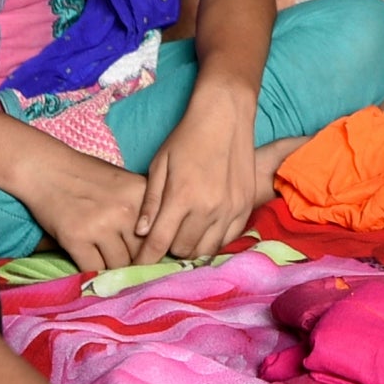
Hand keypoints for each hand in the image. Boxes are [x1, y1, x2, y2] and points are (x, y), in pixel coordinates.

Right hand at [16, 147, 149, 274]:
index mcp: (142, 193)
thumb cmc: (86, 176)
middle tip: (126, 261)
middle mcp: (125, 210)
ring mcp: (100, 225)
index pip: (159, 235)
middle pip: (141, 253)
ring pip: (119, 265)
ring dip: (113, 267)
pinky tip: (90, 261)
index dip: (153, 250)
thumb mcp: (123, 183)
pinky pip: (94, 268)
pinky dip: (93, 270)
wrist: (46, 168)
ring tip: (106, 258)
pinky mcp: (76, 238)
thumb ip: (142, 209)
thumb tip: (157, 245)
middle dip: (134, 261)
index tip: (148, 257)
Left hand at [135, 84, 258, 263]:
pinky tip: (205, 229)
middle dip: (169, 248)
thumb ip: (151, 201)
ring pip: (206, 250)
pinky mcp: (245, 207)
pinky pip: (228, 240)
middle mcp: (207, 208)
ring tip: (184, 234)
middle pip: (183, 250)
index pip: (159, 242)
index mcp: (181, 197)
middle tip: (164, 236)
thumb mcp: (160, 163)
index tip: (138, 268)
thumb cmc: (187, 136)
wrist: (226, 115)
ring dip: (191, 246)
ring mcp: (230, 210)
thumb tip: (141, 232)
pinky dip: (213, 240)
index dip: (146, 260)